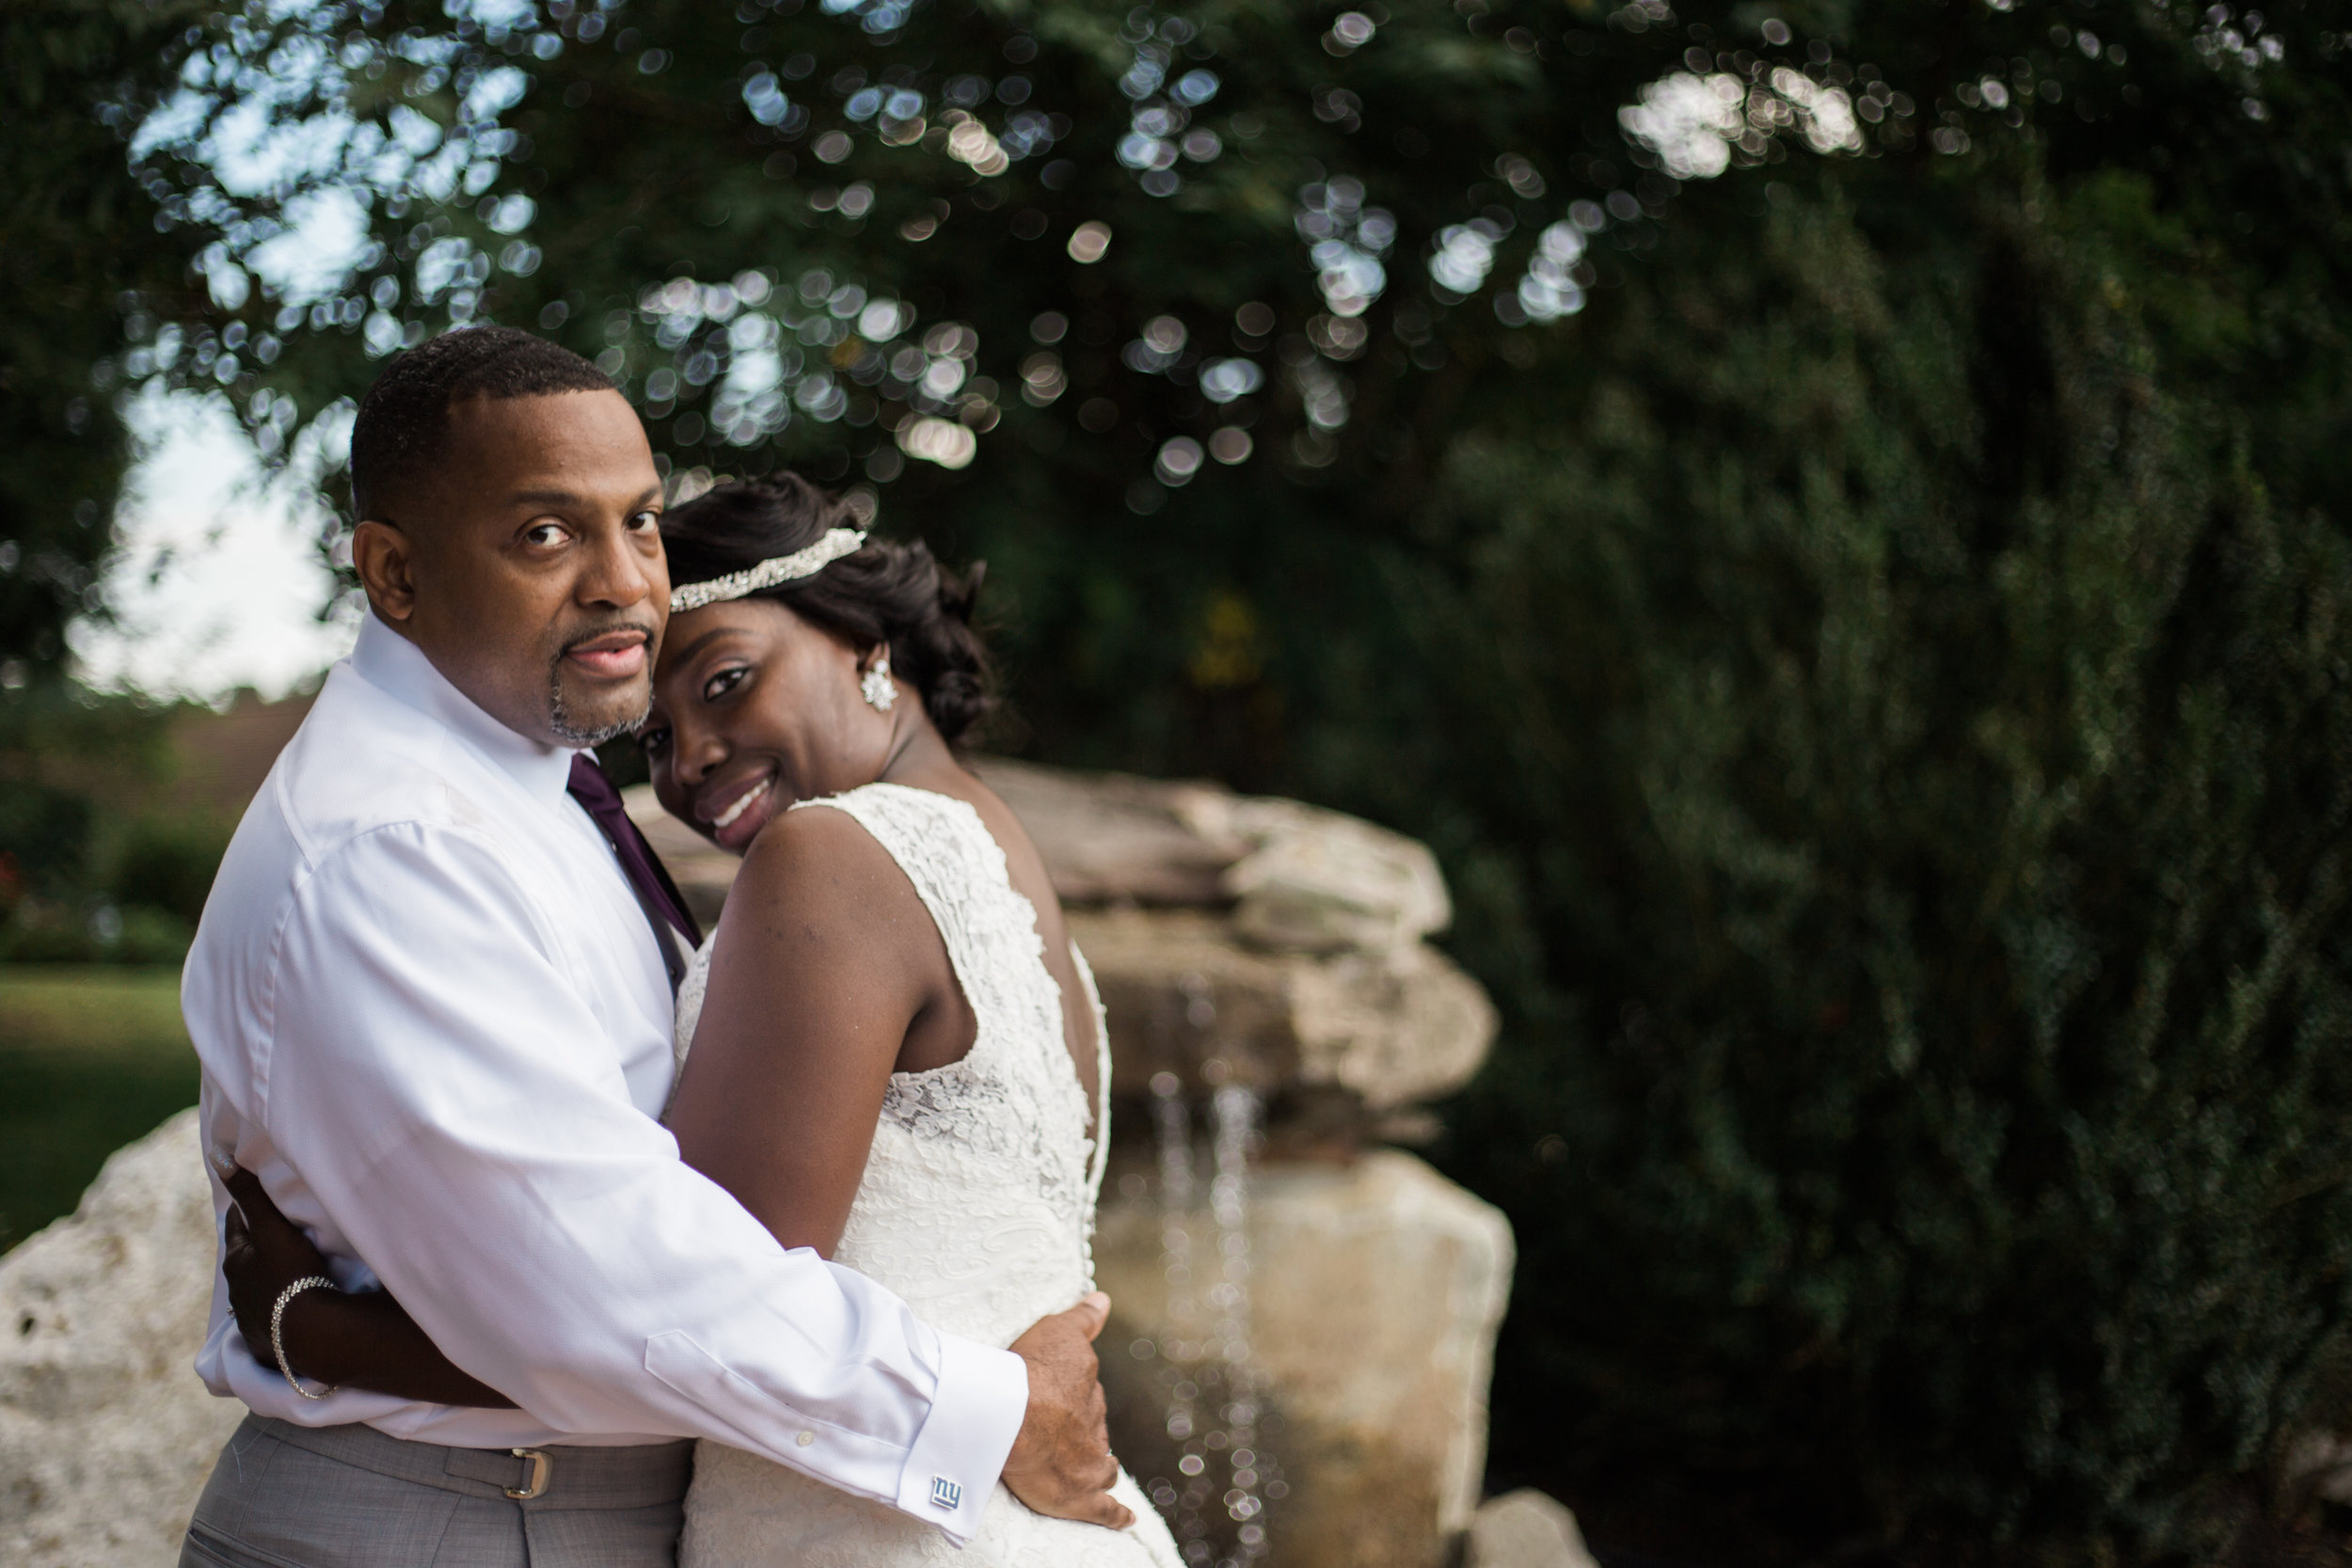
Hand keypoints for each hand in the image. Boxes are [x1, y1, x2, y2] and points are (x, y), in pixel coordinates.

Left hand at [221, 1165, 331, 1365]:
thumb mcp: (273, 1228)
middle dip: (252, 1248)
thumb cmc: (293, 1274)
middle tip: (267, 1235)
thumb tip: (217, 1156)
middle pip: (243, 1261)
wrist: (309, 1333)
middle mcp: (237, 1291)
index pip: (237, 1229)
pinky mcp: (266, 1341)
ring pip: (253, 1291)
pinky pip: (267, 1319)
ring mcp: (250, 1319)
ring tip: (278, 1272)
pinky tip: (283, 1310)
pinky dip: (273, 1309)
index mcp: (237, 1262)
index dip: (244, 1213)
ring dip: (262, 1280)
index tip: (250, 1203)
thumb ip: (250, 1194)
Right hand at [1001, 1292, 1134, 1529]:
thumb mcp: (1058, 1331)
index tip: (1066, 1400)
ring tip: (1098, 1471)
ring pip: (1101, 1467)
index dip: (1075, 1397)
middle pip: (1093, 1430)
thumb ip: (1083, 1319)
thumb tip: (1103, 1298)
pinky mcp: (1079, 1497)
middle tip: (1066, 1435)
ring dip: (1100, 1468)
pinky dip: (1116, 1515)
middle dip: (1084, 1432)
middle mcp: (1094, 1426)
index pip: (1087, 1395)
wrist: (1015, 1415)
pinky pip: (1104, 1510)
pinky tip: (1126, 1520)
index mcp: (1088, 1390)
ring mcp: (1090, 1464)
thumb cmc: (1031, 1370)